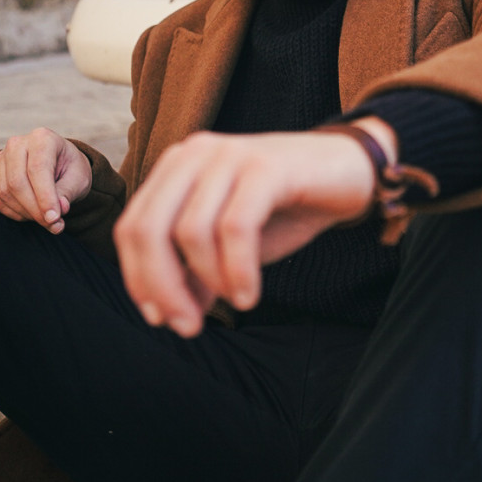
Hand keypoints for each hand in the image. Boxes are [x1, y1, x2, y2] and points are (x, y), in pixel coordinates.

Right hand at [0, 128, 92, 233]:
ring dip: (26, 213)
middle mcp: (18, 144)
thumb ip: (68, 193)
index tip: (54, 218)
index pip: (38, 169)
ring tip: (46, 220)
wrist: (59, 164)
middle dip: (35, 209)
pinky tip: (32, 214)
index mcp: (42, 138)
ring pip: (5, 192)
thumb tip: (58, 210)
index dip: (45, 197)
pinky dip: (15, 213)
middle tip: (53, 225)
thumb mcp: (78, 179)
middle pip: (17, 182)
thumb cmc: (71, 169)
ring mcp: (2, 158)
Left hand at [114, 119, 395, 335]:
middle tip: (188, 326)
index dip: (138, 279)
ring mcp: (229, 156)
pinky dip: (238, 270)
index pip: (131, 228)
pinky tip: (250, 295)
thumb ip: (195, 270)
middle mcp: (195, 154)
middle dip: (162, 287)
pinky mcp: (265, 167)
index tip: (161, 319)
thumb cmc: (286, 207)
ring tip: (236, 304)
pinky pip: (236, 228)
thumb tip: (165, 313)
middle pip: (149, 229)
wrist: (349, 172)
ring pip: (190, 232)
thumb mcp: (231, 244)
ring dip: (209, 282)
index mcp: (177, 168)